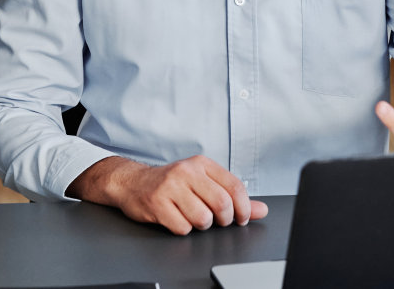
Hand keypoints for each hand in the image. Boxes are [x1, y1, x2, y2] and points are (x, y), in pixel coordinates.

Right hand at [67, 155, 268, 234]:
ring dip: (201, 225)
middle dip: (223, 220)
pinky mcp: (157, 204)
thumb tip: (261, 210)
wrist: (131, 182)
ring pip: (203, 219)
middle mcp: (187, 172)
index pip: (235, 186)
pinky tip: (176, 219)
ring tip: (193, 217)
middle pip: (222, 204)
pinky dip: (183, 229)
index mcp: (202, 164)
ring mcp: (170, 187)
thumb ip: (233, 196)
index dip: (243, 208)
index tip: (240, 219)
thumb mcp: (203, 182)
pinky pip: (182, 228)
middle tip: (217, 221)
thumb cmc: (171, 183)